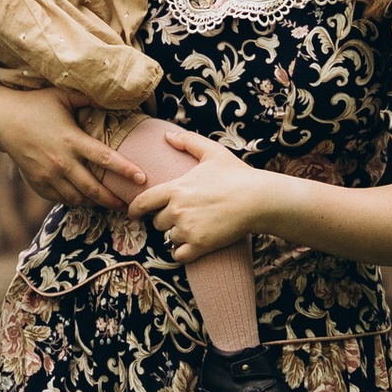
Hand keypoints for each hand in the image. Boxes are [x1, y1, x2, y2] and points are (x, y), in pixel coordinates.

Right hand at [0, 78, 146, 212]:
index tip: (143, 179)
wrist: (3, 119)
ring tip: (109, 204)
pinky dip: (73, 201)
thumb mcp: (62, 96)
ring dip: (94, 203)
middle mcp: (60, 161)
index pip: (104, 158)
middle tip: (130, 205)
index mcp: (71, 139)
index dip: (125, 170)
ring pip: (76, 198)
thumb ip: (88, 99)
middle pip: (93, 188)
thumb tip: (115, 96)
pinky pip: (59, 198)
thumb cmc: (35, 103)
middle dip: (113, 199)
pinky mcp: (37, 182)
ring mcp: (48, 175)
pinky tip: (84, 199)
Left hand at [127, 129, 266, 263]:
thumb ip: (187, 142)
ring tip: (193, 228)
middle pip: (158, 222)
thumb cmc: (236, 175)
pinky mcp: (200, 245)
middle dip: (166, 220)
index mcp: (176, 189)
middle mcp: (177, 210)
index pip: (143, 202)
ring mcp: (188, 229)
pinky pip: (179, 255)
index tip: (133, 214)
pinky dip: (182, 253)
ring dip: (177, 236)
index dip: (135, 210)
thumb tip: (167, 135)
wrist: (258, 200)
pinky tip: (190, 247)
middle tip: (182, 216)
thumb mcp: (212, 152)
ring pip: (169, 238)